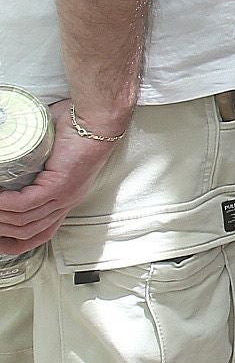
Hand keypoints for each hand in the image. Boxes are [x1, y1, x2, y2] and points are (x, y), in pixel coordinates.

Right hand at [0, 103, 121, 253]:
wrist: (97, 120)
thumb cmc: (75, 130)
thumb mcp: (51, 159)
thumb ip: (34, 169)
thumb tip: (11, 162)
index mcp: (65, 199)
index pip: (41, 234)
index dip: (15, 242)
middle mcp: (67, 202)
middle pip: (28, 232)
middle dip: (1, 232)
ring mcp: (65, 196)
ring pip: (25, 221)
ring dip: (0, 217)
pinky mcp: (61, 185)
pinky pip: (28, 203)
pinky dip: (7, 204)